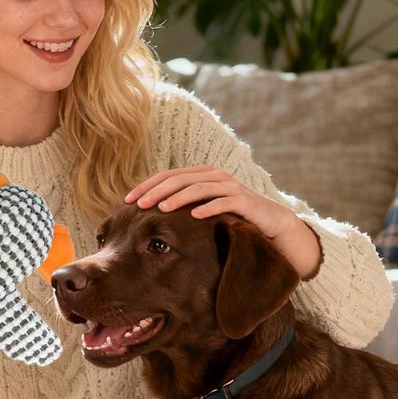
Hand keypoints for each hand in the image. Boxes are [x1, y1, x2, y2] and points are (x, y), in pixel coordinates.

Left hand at [125, 166, 297, 239]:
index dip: (146, 186)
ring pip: (198, 188)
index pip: (167, 176)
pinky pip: (224, 202)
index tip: (127, 201)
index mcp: (200, 175)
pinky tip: (194, 218)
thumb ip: (181, 207)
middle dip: (157, 192)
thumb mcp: (202, 210)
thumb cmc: (230, 219)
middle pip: (179, 179)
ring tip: (161, 210)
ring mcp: (230, 186)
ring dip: (178, 198)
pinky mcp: (245, 200)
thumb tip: (147, 217)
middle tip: (138, 206)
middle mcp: (214, 175)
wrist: (270, 224)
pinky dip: (208, 208)